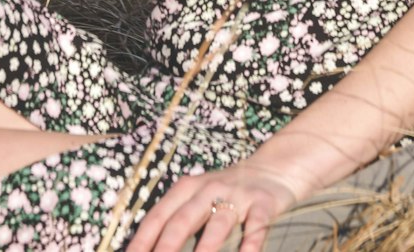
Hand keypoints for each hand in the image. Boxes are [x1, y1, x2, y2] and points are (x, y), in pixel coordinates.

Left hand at [127, 164, 299, 251]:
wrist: (271, 169)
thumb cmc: (224, 194)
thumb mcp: (197, 200)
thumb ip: (177, 221)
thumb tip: (151, 249)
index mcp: (186, 189)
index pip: (158, 216)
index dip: (142, 239)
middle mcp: (208, 189)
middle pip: (182, 219)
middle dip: (166, 246)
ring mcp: (236, 196)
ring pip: (218, 223)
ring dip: (205, 247)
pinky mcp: (263, 203)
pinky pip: (256, 224)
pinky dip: (251, 242)